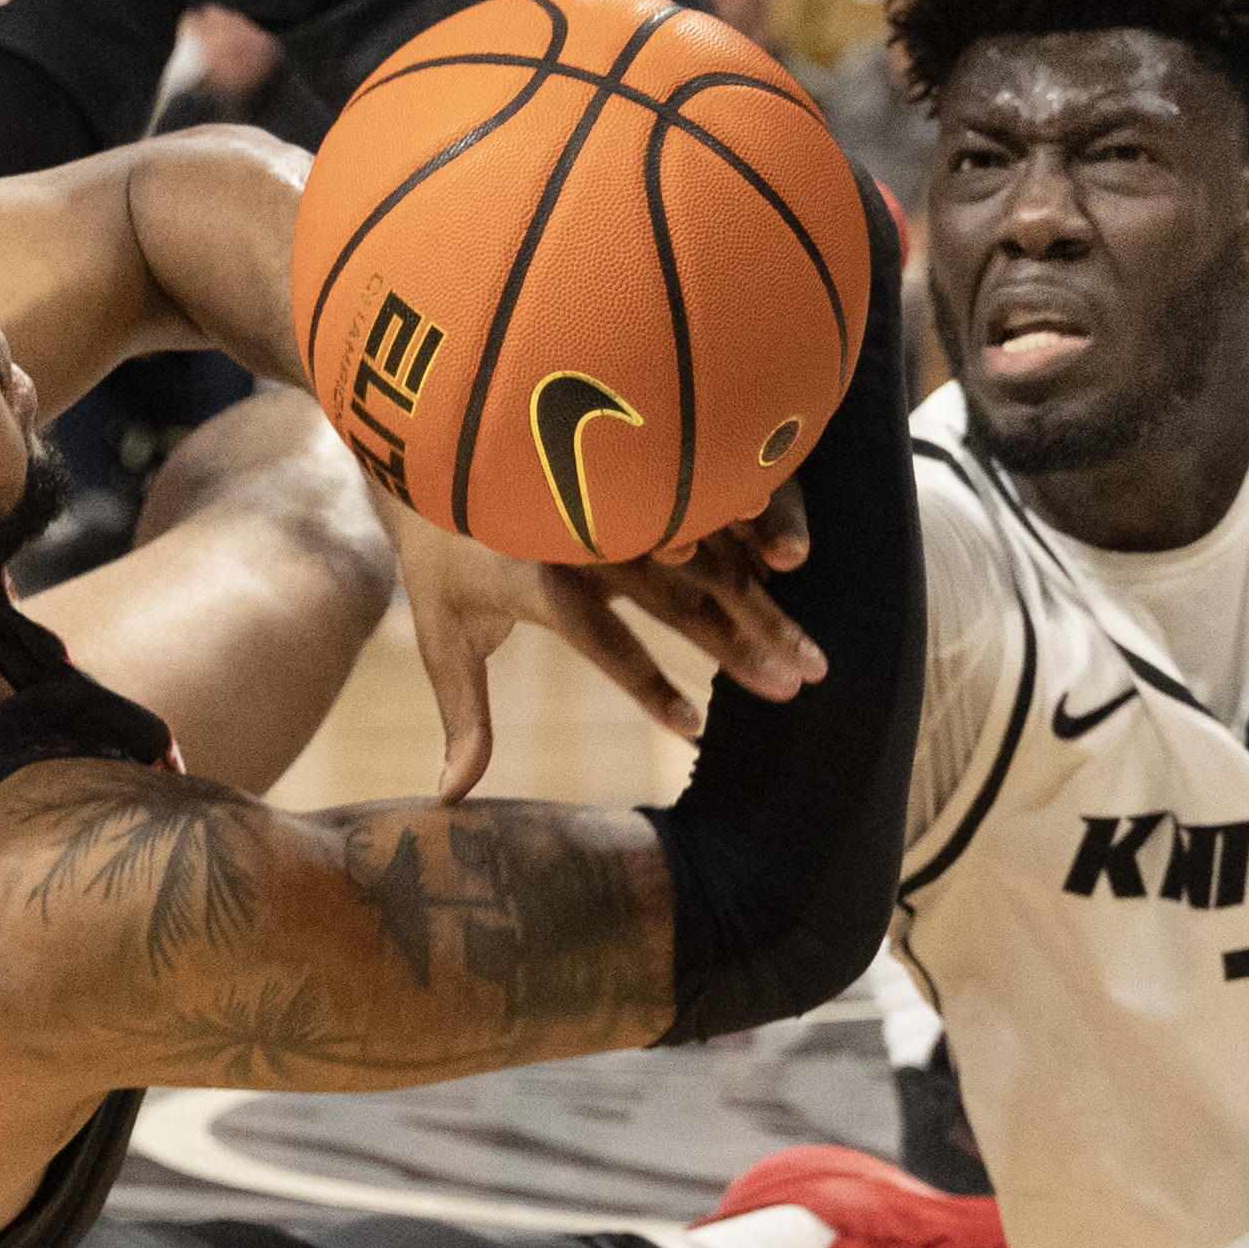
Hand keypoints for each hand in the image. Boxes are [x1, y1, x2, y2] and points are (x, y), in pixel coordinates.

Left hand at [389, 483, 819, 801]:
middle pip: (676, 595)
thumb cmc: (441, 560)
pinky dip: (760, 541)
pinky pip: (715, 512)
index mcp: (535, 572)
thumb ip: (463, 718)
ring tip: (812, 660)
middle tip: (793, 689)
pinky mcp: (646, 479)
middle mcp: (587, 531)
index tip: (692, 729)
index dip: (644, 681)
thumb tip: (448, 799)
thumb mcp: (442, 636)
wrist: (435, 448)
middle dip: (739, 644)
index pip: (598, 634)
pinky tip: (803, 577)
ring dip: (765, 608)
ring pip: (709, 557)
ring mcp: (623, 499)